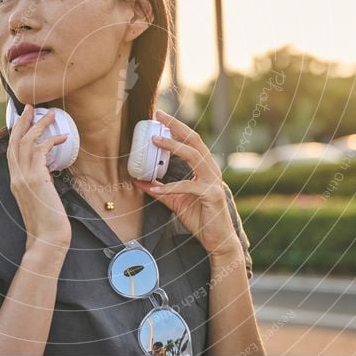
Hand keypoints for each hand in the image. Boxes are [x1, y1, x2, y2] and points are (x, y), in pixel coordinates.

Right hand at [7, 104, 71, 248]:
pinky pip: (41, 150)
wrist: (47, 238)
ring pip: (27, 142)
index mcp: (15, 181)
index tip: (23, 119)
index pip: (12, 150)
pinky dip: (51, 140)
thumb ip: (39, 181)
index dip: (16, 132)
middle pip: (15, 141)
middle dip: (22, 121)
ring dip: (39, 125)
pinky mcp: (36, 178)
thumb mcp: (40, 197)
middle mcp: (16, 177)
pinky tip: (62, 137)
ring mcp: (24, 177)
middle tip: (30, 106)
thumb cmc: (47, 222)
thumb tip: (48, 170)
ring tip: (50, 114)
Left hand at [131, 110, 240, 257]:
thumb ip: (159, 190)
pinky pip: (188, 187)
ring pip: (194, 157)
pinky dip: (171, 187)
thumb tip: (138, 181)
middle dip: (176, 126)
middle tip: (158, 115)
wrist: (217, 241)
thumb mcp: (175, 201)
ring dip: (174, 147)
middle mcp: (211, 170)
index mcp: (204, 168)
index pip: (191, 141)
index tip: (159, 117)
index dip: (176, 127)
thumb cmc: (200, 218)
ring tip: (156, 141)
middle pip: (195, 140)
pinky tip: (156, 188)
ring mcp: (213, 182)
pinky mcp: (212, 196)